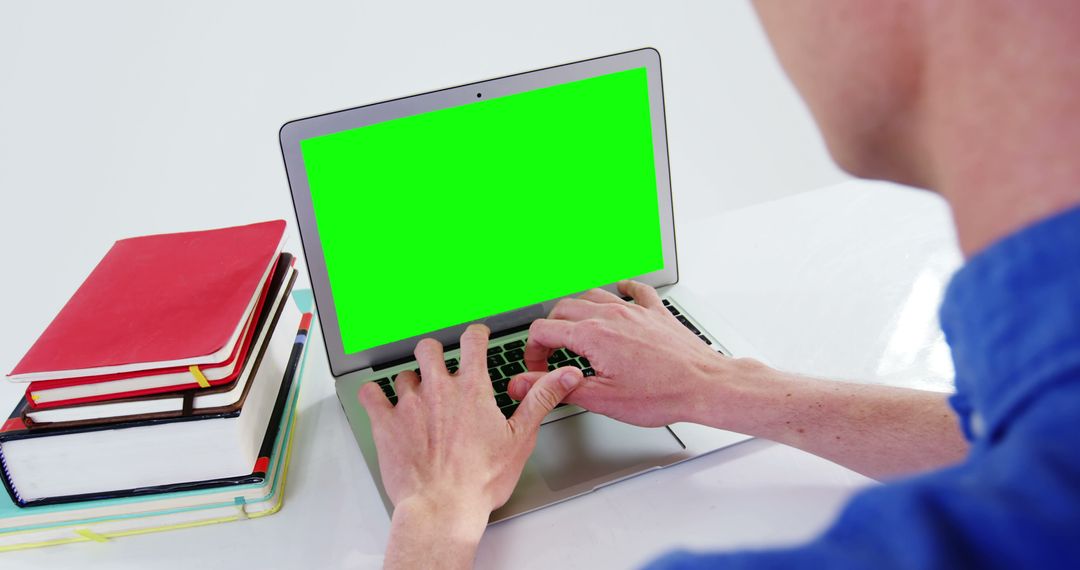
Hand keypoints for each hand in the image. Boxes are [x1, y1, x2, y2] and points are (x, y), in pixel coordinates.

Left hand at [358, 323, 583, 562]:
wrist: (443, 508)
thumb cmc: (480, 480)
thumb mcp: (520, 439)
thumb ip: (540, 400)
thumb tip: (565, 376)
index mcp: (472, 389)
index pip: (472, 342)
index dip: (476, 335)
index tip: (477, 337)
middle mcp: (438, 389)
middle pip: (430, 349)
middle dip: (435, 354)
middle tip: (441, 367)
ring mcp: (409, 404)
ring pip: (404, 375)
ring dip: (411, 382)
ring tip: (417, 397)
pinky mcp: (385, 423)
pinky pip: (371, 395)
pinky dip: (374, 394)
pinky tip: (379, 399)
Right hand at [509, 281, 728, 426]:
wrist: (705, 385)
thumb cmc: (661, 395)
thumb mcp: (602, 399)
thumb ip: (558, 387)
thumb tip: (523, 384)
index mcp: (593, 335)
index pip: (543, 330)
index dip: (532, 352)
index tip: (538, 370)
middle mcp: (611, 315)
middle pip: (563, 309)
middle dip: (550, 331)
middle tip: (552, 356)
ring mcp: (635, 310)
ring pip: (593, 295)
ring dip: (577, 311)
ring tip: (575, 332)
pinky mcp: (656, 313)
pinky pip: (635, 290)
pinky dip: (622, 290)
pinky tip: (621, 294)